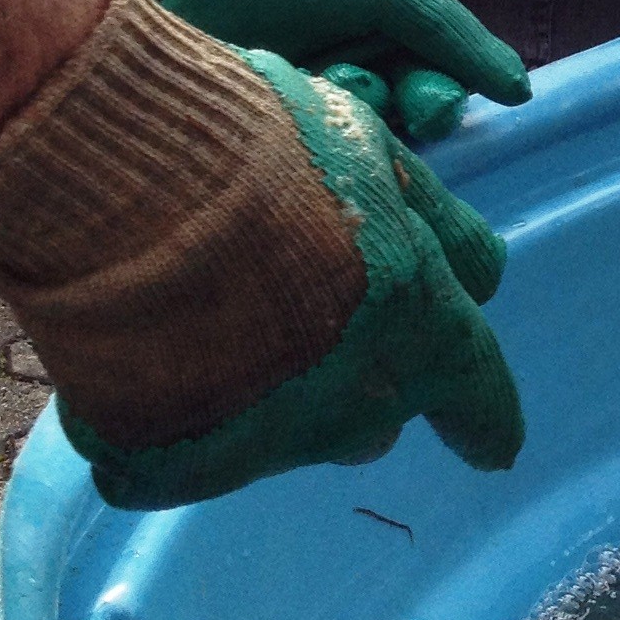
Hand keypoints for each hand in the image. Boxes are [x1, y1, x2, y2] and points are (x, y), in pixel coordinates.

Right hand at [0, 0, 521, 510]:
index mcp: (421, 336)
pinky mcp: (169, 466)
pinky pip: (183, 451)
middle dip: (353, 378)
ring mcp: (261, 446)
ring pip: (285, 434)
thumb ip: (435, 224)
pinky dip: (169, 409)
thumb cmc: (263, 152)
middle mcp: (354, 409)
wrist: (127, 188)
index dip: (484, 419)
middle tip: (298, 309)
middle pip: (373, 416)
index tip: (492, 446)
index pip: (478, 398)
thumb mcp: (374, 153)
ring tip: (210, 309)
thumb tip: (484, 277)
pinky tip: (145, 348)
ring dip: (266, 389)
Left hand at [69, 0, 528, 140]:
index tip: (423, 102)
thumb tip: (521, 93)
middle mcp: (353, 84)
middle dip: (386, 115)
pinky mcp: (258, 128)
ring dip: (340, 121)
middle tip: (360, 91)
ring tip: (309, 85)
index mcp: (391, 50)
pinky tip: (282, 115)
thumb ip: (456, 39)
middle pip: (396, 133)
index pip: (434, 102)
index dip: (433, 107)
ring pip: (349, 147)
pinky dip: (297, 140)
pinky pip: (296, 159)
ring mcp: (304, 108)